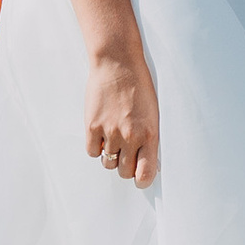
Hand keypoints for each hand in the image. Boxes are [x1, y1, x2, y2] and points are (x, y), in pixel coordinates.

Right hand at [83, 52, 158, 184]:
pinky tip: (102, 132)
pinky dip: (96, 146)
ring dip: (111, 155)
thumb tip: (146, 161)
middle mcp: (130, 137)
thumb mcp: (153, 113)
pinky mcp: (93, 127)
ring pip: (108, 163)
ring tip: (114, 137)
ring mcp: (111, 133)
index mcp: (150, 134)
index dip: (142, 180)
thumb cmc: (138, 86)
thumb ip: (149, 138)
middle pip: (125, 172)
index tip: (140, 178)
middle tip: (126, 152)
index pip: (146, 173)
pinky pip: (92, 152)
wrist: (118, 64)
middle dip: (126, 166)